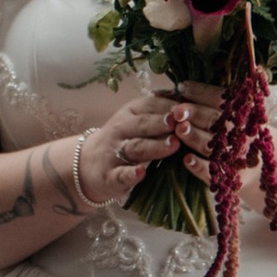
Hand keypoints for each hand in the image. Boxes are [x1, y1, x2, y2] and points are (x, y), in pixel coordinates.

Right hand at [64, 76, 186, 213]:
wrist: (88, 164)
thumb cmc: (123, 139)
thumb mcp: (135, 120)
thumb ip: (158, 112)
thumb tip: (189, 100)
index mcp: (129, 113)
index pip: (149, 106)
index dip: (168, 106)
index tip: (188, 108)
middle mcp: (121, 130)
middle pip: (142, 125)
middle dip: (161, 123)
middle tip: (180, 123)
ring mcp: (114, 153)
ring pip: (136, 148)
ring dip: (155, 146)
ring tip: (173, 145)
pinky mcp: (111, 176)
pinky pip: (121, 175)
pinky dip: (130, 175)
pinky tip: (141, 173)